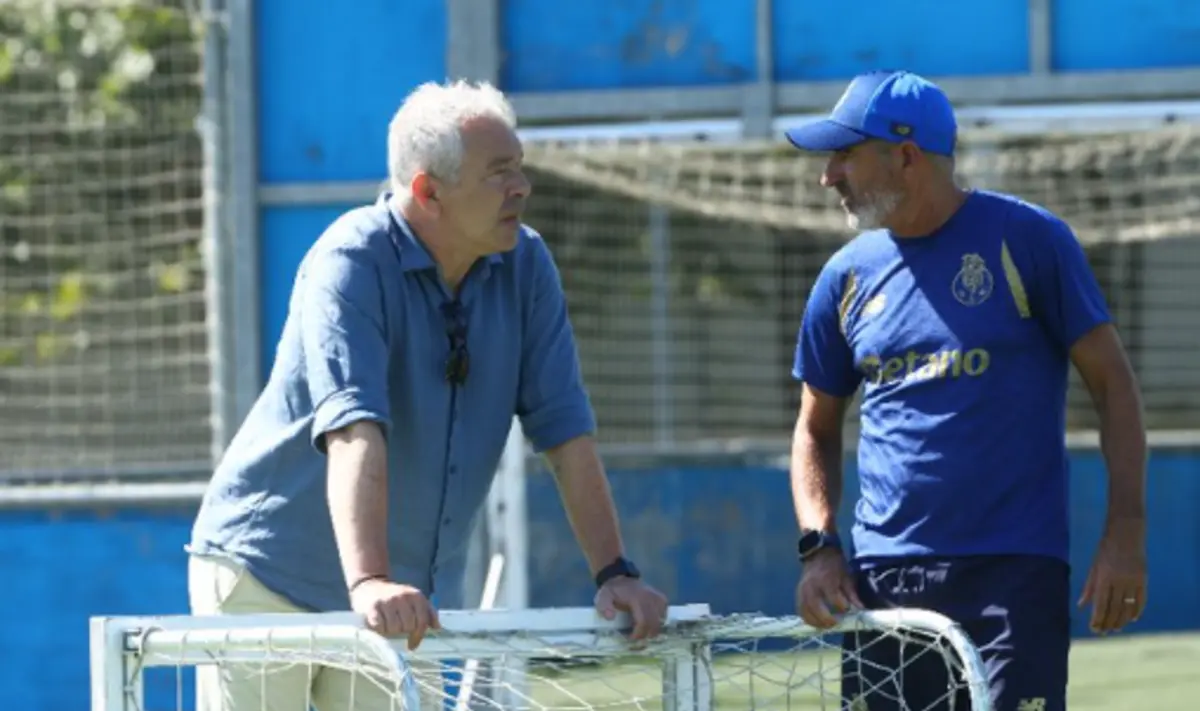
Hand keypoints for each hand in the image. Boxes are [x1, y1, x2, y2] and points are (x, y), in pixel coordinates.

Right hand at [350, 578, 440, 649]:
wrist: (370, 586)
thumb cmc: (396, 598)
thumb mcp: (414, 600)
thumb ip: (428, 612)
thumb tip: (437, 627)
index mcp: (416, 596)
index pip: (423, 622)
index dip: (418, 636)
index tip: (412, 644)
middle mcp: (403, 597)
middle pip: (408, 627)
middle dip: (403, 631)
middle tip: (397, 628)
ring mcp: (388, 601)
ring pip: (394, 629)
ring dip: (391, 631)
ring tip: (388, 625)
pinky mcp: (373, 606)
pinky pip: (380, 627)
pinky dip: (379, 629)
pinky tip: (378, 625)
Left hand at [594, 576, 668, 640]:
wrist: (620, 579)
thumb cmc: (612, 591)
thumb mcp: (603, 597)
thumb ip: (604, 607)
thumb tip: (610, 617)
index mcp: (636, 598)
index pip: (643, 621)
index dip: (639, 634)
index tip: (631, 639)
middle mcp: (650, 597)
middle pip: (654, 623)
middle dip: (646, 634)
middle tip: (636, 637)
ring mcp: (658, 597)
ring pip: (661, 620)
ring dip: (652, 629)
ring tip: (641, 630)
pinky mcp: (662, 598)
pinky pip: (664, 614)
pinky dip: (658, 621)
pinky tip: (649, 622)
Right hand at [796, 548, 862, 628]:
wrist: (818, 554)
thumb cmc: (835, 565)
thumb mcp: (847, 576)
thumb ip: (852, 594)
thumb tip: (860, 609)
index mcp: (826, 579)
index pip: (833, 597)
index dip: (842, 606)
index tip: (849, 609)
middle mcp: (812, 586)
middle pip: (815, 607)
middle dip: (826, 619)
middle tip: (836, 623)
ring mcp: (802, 590)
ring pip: (805, 611)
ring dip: (816, 622)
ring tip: (826, 626)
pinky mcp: (798, 593)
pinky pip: (800, 610)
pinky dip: (807, 618)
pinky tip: (816, 622)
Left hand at [1078, 518, 1146, 634]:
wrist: (1126, 534)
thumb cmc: (1105, 549)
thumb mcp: (1094, 566)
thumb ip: (1089, 587)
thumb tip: (1081, 606)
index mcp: (1103, 578)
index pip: (1100, 604)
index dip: (1097, 619)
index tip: (1094, 628)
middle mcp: (1118, 582)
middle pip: (1114, 608)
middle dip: (1108, 622)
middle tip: (1104, 632)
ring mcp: (1133, 581)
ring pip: (1127, 607)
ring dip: (1121, 620)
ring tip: (1116, 629)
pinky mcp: (1144, 580)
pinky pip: (1141, 600)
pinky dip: (1138, 610)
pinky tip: (1133, 619)